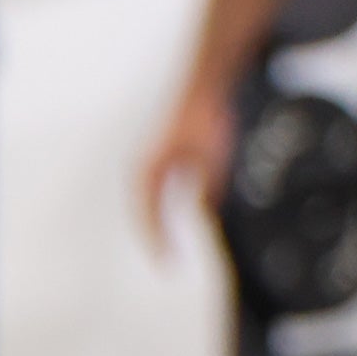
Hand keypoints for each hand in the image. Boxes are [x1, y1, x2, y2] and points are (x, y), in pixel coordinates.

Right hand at [137, 87, 233, 256]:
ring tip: (169, 248)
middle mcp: (144, 172)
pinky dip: (164, 213)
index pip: (149, 218)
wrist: (205, 91)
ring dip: (158, 227)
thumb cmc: (204, 121)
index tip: (167, 264)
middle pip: (145, 216)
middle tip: (167, 264)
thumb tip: (205, 213)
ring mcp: (151, 167)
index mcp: (149, 173)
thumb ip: (207, 189)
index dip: (158, 243)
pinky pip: (158, 197)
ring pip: (150, 207)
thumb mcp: (212, 160)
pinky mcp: (163, 163)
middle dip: (155, 240)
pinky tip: (177, 221)